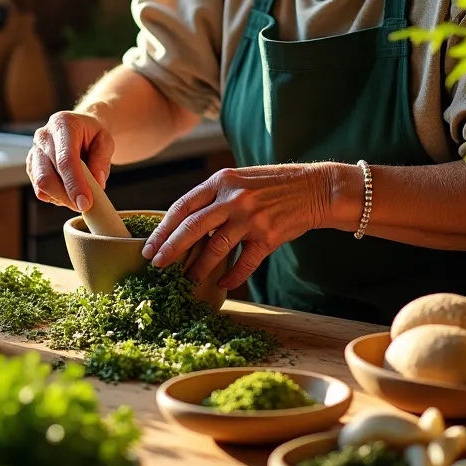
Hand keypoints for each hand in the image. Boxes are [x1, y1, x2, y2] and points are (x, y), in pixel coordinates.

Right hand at [26, 111, 114, 211]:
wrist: (80, 127)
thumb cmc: (93, 134)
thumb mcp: (106, 140)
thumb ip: (102, 160)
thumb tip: (97, 184)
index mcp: (62, 125)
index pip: (65, 159)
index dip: (74, 183)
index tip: (85, 203)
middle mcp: (43, 137)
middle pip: (47, 176)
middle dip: (66, 196)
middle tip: (85, 205)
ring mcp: (34, 151)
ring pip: (41, 185)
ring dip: (61, 198)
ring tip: (79, 196)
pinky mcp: (31, 166)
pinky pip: (39, 190)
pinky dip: (55, 197)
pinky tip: (68, 191)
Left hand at [141, 163, 335, 289]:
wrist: (315, 188)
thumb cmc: (273, 185)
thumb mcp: (239, 180)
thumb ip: (215, 198)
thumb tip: (185, 225)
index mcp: (222, 181)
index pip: (183, 206)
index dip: (163, 228)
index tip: (150, 246)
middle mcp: (234, 198)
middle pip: (192, 227)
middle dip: (171, 249)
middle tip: (157, 265)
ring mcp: (252, 218)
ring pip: (215, 248)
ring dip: (199, 268)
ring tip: (188, 279)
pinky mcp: (269, 236)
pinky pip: (244, 263)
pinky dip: (232, 277)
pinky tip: (223, 285)